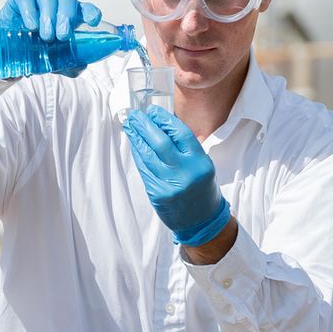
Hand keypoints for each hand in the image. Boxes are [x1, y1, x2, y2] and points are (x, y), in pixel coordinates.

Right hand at [0, 0, 101, 71]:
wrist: (10, 46)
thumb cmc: (38, 48)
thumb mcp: (55, 60)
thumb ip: (70, 64)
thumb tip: (81, 66)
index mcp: (71, 17)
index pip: (85, 9)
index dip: (91, 13)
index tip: (93, 21)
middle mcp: (58, 4)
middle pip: (67, 2)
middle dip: (66, 18)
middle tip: (62, 36)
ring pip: (49, 0)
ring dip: (48, 18)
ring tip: (46, 36)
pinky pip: (28, 0)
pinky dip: (30, 13)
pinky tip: (31, 26)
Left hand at [123, 107, 231, 247]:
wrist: (202, 220)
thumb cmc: (202, 188)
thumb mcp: (202, 165)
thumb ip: (184, 148)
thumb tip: (161, 125)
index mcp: (200, 162)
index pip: (180, 134)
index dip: (164, 119)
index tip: (152, 111)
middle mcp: (186, 173)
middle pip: (160, 143)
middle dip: (145, 126)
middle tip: (135, 115)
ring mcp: (170, 185)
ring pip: (148, 156)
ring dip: (136, 139)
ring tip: (129, 126)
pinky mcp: (158, 194)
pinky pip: (144, 170)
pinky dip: (138, 155)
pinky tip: (134, 145)